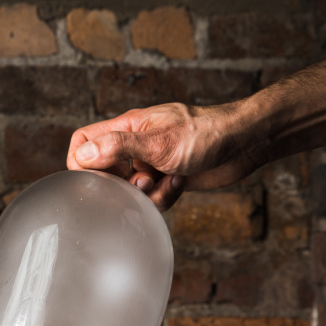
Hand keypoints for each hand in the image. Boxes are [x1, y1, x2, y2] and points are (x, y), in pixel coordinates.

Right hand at [66, 102, 264, 209]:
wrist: (244, 143)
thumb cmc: (205, 133)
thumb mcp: (158, 142)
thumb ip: (118, 147)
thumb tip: (82, 156)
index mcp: (127, 127)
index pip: (85, 141)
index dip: (81, 162)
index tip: (93, 180)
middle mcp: (135, 144)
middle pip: (104, 171)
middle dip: (118, 186)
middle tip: (139, 183)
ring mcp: (151, 162)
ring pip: (130, 189)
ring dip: (145, 194)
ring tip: (165, 181)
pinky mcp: (167, 178)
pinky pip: (151, 197)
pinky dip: (164, 196)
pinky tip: (180, 183)